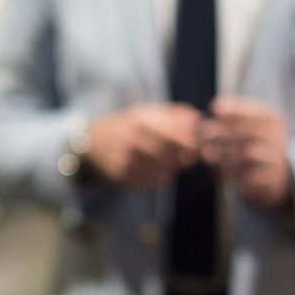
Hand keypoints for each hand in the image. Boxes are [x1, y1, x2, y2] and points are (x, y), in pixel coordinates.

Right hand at [85, 103, 201, 188]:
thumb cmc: (128, 125)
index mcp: (142, 119)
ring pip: (163, 171)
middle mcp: (132, 138)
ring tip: (169, 161)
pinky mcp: (121, 175)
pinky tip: (155, 169)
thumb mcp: (149, 111)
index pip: (176, 133)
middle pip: (171, 155)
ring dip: (173, 168)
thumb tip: (201, 121)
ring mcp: (125, 159)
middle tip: (187, 156)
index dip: (193, 142)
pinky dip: (160, 178)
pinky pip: (152, 182)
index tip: (199, 144)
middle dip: (185, 158)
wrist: (93, 141)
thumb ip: (177, 114)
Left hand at [199, 96, 291, 207]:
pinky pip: (247, 174)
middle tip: (203, 133)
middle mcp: (278, 136)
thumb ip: (229, 122)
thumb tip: (205, 120)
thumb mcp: (245, 128)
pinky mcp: (271, 177)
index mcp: (273, 119)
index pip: (254, 111)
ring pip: (247, 153)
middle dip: (222, 130)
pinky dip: (229, 174)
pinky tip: (217, 174)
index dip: (234, 108)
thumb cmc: (252, 144)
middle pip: (249, 131)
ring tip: (208, 156)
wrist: (273, 174)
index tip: (214, 108)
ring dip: (224, 154)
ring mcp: (276, 157)